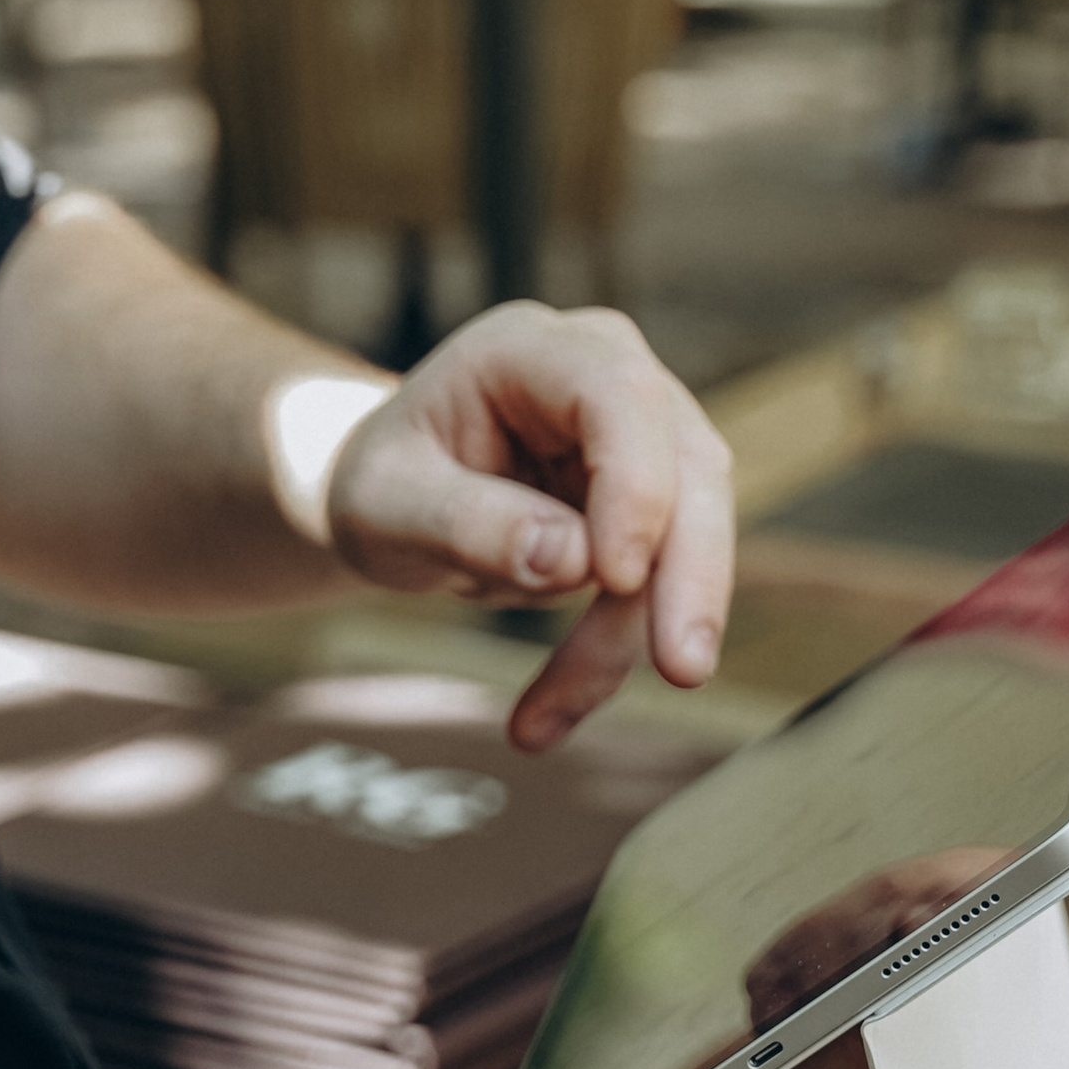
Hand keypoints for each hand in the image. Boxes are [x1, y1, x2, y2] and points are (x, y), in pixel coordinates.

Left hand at [324, 302, 732, 751]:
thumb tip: (570, 560)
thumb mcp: (387, 504)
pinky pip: (661, 586)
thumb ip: (466, 522)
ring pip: (687, 539)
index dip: (635, 481)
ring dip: (632, 637)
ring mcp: (641, 440)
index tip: (615, 574)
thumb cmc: (381, 481)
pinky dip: (613, 653)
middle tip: (681, 671)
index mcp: (529, 348)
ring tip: (540, 720)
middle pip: (687, 465)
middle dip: (687, 574)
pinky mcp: (652, 508)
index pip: (618, 394)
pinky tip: (549, 713)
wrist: (390, 499)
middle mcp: (604, 376)